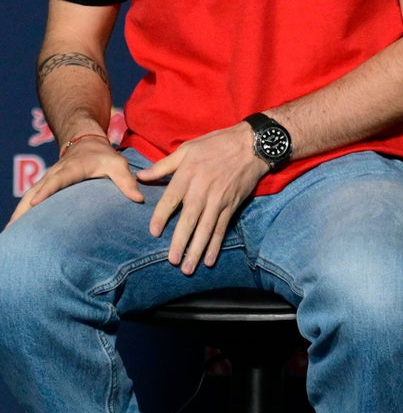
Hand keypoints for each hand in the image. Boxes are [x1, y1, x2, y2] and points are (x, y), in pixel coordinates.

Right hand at [7, 135, 142, 225]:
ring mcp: (46, 181)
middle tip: (12, 229)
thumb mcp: (118, 164)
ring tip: (8, 234)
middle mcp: (53, 175)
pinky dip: (21, 213)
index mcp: (70, 169)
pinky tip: (15, 230)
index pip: (57, 180)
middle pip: (35, 192)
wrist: (85, 142)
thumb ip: (127, 181)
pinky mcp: (43, 187)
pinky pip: (29, 200)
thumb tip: (138, 199)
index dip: (46, 191)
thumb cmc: (103, 156)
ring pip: (28, 198)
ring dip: (18, 214)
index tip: (35, 203)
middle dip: (23, 209)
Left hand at [135, 123, 267, 274]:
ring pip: (206, 229)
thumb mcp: (187, 148)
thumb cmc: (216, 144)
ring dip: (197, 250)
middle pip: (188, 221)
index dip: (160, 218)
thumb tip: (140, 176)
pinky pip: (222, 228)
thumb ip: (163, 165)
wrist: (251, 144)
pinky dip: (216, 244)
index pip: (170, 201)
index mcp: (187, 176)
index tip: (154, 233)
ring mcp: (219, 200)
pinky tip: (210, 259)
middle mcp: (202, 191)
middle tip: (172, 261)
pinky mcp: (232, 205)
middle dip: (180, 243)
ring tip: (188, 268)